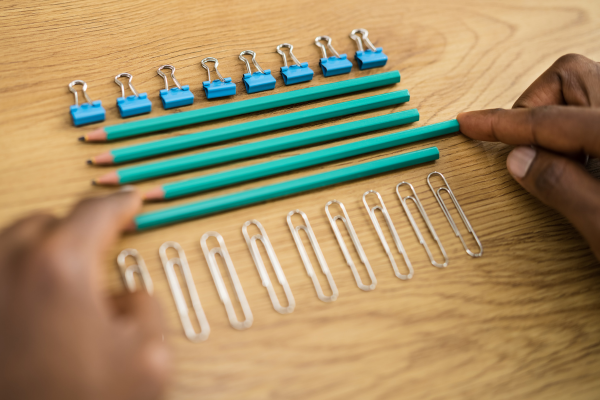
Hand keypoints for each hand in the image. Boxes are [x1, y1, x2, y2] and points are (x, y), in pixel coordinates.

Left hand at [0, 190, 168, 399]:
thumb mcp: (148, 359)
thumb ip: (145, 308)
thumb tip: (124, 297)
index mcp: (62, 269)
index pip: (96, 213)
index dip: (122, 204)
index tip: (133, 200)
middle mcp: (10, 268)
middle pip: (47, 222)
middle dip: (77, 232)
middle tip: (99, 256)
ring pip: (12, 244)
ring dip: (43, 252)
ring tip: (65, 285)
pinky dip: (16, 278)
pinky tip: (32, 307)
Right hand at [457, 54, 599, 260]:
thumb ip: (561, 188)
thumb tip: (518, 160)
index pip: (546, 120)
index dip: (500, 124)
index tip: (469, 123)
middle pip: (569, 76)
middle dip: (534, 107)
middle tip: (524, 148)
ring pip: (585, 86)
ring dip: (556, 113)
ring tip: (555, 156)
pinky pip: (594, 106)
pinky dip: (574, 124)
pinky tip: (578, 157)